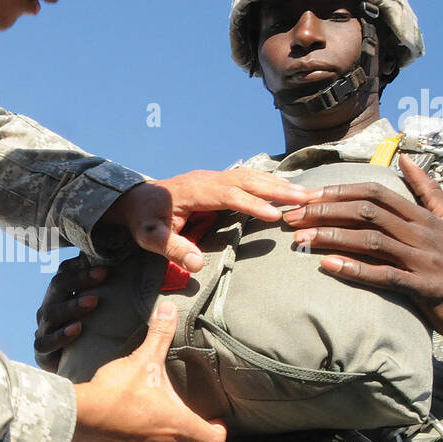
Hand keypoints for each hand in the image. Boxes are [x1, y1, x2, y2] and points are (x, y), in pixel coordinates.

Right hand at [33, 257, 105, 372]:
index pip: (64, 272)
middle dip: (80, 278)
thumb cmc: (94, 338)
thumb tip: (135, 271)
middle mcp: (49, 309)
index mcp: (61, 296)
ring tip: (93, 302)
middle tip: (103, 275)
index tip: (105, 264)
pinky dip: (61, 335)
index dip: (81, 265)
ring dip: (72, 305)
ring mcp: (43, 330)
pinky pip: (46, 342)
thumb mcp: (102, 314)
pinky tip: (77, 329)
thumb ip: (110, 294)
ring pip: (51, 312)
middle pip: (57, 286)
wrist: (78, 373)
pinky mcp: (42, 352)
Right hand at [72, 301, 227, 441]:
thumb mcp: (142, 359)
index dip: (220, 431)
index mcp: (179, 425)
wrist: (82, 416)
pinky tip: (149, 439)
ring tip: (176, 434)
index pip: (216, 441)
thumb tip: (169, 306)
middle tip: (198, 426)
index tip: (213, 418)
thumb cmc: (117, 391)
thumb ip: (159, 334)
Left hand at [104, 169, 312, 273]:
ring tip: (305, 193)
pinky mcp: (218, 182)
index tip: (276, 215)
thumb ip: (171, 248)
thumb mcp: (150, 236)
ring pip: (251, 177)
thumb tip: (196, 264)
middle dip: (276, 189)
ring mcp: (214, 177)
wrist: (136, 200)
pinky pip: (247, 179)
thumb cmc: (144, 219)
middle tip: (306, 198)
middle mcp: (207, 178)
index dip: (252, 204)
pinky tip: (286, 188)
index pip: (229, 195)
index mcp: (194, 190)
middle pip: (247, 180)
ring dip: (277, 184)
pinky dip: (269, 182)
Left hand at [282, 155, 442, 339]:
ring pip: (371, 241)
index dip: (341, 191)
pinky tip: (327, 266)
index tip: (308, 195)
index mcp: (423, 216)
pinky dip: (355, 269)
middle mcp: (421, 233)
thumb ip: (428, 190)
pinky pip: (384, 275)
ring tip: (300, 240)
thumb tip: (407, 158)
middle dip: (326, 212)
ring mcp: (422, 259)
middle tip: (293, 217)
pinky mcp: (423, 286)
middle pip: (367, 213)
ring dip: (332, 238)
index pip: (377, 193)